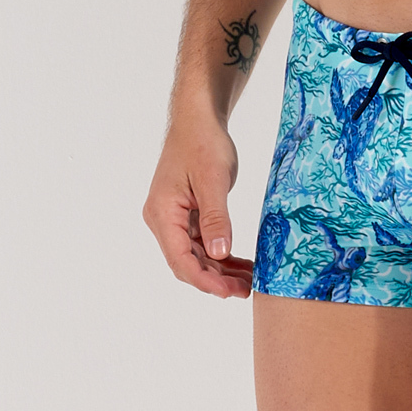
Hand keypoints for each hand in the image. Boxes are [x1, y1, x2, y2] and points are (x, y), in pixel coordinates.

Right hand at [143, 111, 253, 298]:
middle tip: (246, 291)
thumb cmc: (203, 142)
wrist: (198, 118)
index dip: (204, 279)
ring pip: (196, 254)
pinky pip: (202, 241)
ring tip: (249, 282)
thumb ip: (215, 218)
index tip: (228, 292)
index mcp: (162, 213)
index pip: (180, 259)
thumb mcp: (213, 179)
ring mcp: (175, 218)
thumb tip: (218, 255)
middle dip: (216, 279)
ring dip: (220, 269)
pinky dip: (221, 253)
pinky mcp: (187, 213)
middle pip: (187, 261)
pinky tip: (241, 263)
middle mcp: (163, 220)